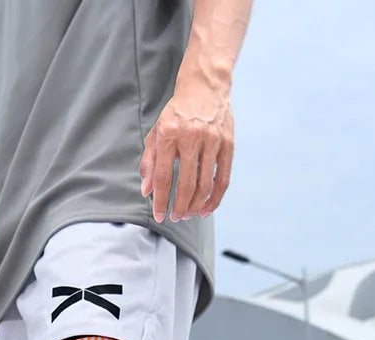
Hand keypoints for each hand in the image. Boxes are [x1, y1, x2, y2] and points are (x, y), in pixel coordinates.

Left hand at [140, 75, 233, 223]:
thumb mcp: (157, 132)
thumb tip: (147, 191)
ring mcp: (212, 140)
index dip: (160, 200)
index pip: (163, 176)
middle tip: (176, 217)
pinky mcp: (228, 144)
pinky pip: (222, 179)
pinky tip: (206, 209)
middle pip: (185, 184)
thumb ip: (149, 161)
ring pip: (204, 184)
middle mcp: (191, 136)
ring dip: (195, 206)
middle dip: (179, 207)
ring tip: (189, 214)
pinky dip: (214, 198)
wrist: (205, 86)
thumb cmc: (178, 113)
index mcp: (169, 134)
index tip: (160, 215)